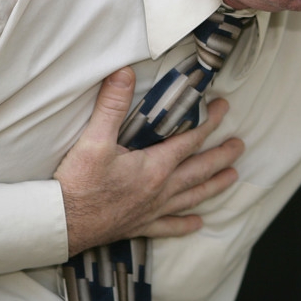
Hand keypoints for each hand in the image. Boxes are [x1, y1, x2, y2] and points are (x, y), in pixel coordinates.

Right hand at [55, 67, 244, 255]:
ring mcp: (151, 210)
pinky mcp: (138, 225)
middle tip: (240, 145)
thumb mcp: (93, 139)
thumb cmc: (77, 183)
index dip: (210, 123)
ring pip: (191, 196)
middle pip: (199, 170)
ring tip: (232, 177)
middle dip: (221, 155)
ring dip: (214, 186)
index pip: (190, 141)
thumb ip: (111, 105)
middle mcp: (159, 190)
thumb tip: (124, 73)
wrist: (60, 223)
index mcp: (154, 167)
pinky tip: (197, 224)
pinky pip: (168, 226)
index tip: (224, 109)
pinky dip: (184, 224)